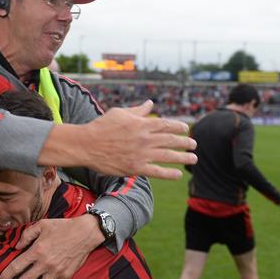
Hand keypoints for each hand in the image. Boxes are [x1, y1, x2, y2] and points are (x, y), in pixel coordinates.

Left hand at [0, 215, 103, 278]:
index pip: (17, 266)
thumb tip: (17, 246)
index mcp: (36, 250)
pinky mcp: (66, 276)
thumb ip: (27, 234)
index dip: (6, 276)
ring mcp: (56, 271)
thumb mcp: (42, 224)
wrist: (85, 232)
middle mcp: (44, 263)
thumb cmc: (63, 226)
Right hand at [74, 100, 196, 179]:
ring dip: (183, 157)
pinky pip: (157, 171)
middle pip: (171, 140)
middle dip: (185, 142)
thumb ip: (138, 110)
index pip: (166, 125)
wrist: (86, 145)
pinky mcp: (135, 168)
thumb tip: (150, 104)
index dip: (179, 127)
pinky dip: (169, 173)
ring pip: (168, 156)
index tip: (186, 128)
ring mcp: (141, 154)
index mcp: (142, 124)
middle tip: (193, 144)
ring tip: (193, 159)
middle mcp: (145, 139)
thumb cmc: (101, 126)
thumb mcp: (120, 113)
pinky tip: (178, 174)